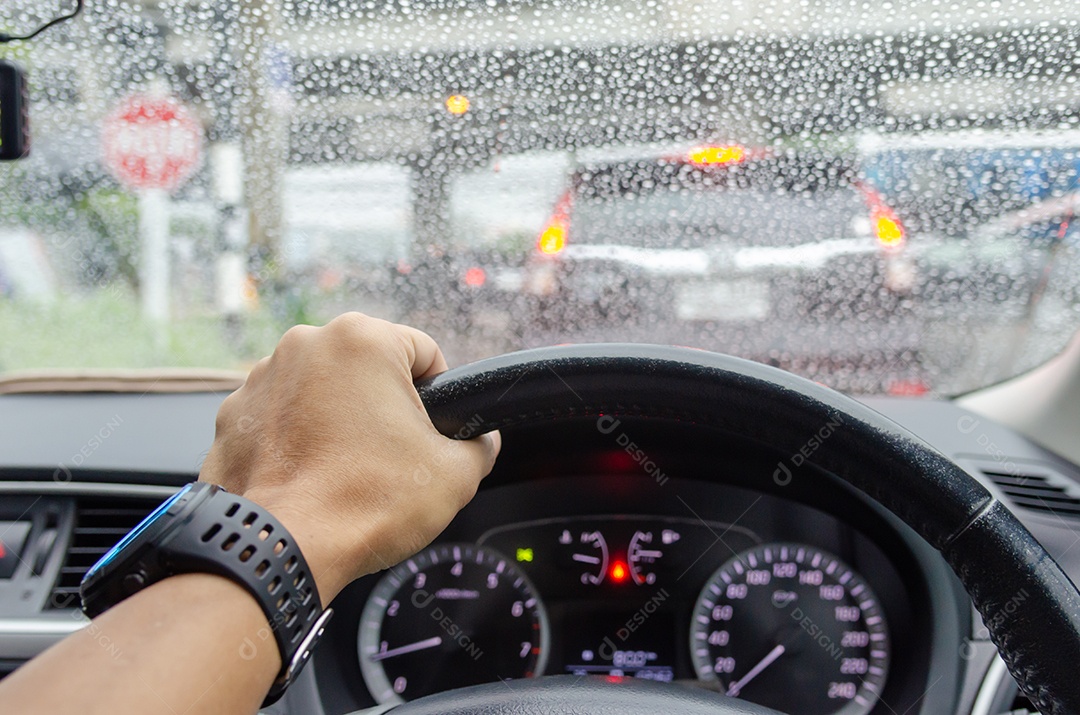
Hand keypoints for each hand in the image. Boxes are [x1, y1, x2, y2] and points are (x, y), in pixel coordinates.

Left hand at [198, 313, 500, 602]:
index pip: (424, 352)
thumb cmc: (363, 505)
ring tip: (347, 472)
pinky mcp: (232, 415)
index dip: (439, 397)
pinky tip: (311, 478)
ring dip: (338, 420)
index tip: (430, 434)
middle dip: (383, 407)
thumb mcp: (455, 475)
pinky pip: (281, 417)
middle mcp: (305, 344)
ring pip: (322, 391)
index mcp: (362, 339)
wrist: (278, 551)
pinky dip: (298, 440)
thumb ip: (480, 444)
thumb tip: (480, 440)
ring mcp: (261, 378)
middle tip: (390, 458)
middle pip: (368, 368)